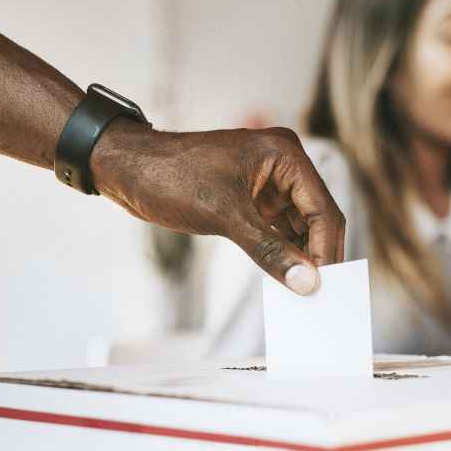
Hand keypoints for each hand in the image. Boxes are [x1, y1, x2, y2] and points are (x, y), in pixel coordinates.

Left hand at [92, 123, 344, 294]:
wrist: (125, 168)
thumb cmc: (170, 177)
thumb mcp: (225, 217)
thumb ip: (270, 251)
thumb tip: (307, 283)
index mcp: (285, 155)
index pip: (322, 209)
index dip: (326, 251)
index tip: (325, 287)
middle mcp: (283, 165)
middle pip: (317, 218)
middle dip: (317, 255)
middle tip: (320, 296)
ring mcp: (268, 182)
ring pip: (300, 226)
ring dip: (300, 257)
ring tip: (302, 293)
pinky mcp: (252, 198)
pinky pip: (278, 229)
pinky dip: (281, 252)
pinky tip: (283, 278)